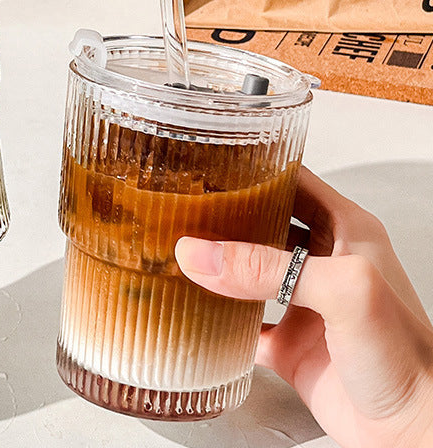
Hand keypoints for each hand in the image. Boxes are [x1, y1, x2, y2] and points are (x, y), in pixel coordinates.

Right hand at [175, 167, 432, 447]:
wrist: (413, 432)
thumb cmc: (408, 359)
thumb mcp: (343, 292)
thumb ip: (270, 268)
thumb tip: (202, 255)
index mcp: (345, 230)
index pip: (292, 181)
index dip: (254, 170)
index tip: (213, 166)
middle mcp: (322, 261)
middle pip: (262, 221)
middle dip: (224, 214)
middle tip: (184, 207)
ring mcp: (303, 303)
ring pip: (247, 270)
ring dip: (216, 263)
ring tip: (178, 248)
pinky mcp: (290, 345)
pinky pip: (241, 324)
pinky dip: (215, 317)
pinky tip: (194, 308)